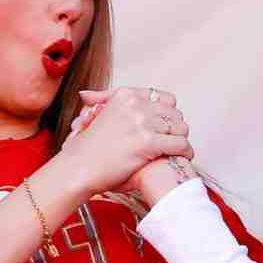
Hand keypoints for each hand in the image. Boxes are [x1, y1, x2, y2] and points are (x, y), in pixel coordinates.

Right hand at [60, 87, 192, 194]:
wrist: (77, 169)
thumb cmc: (86, 149)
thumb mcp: (93, 116)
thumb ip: (100, 102)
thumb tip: (87, 94)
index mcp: (125, 95)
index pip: (164, 98)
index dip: (169, 113)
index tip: (167, 125)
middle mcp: (135, 105)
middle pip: (174, 112)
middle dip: (176, 127)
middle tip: (174, 140)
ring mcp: (142, 123)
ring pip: (180, 127)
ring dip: (181, 139)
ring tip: (178, 149)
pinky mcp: (148, 142)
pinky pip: (180, 144)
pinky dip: (185, 152)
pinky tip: (184, 157)